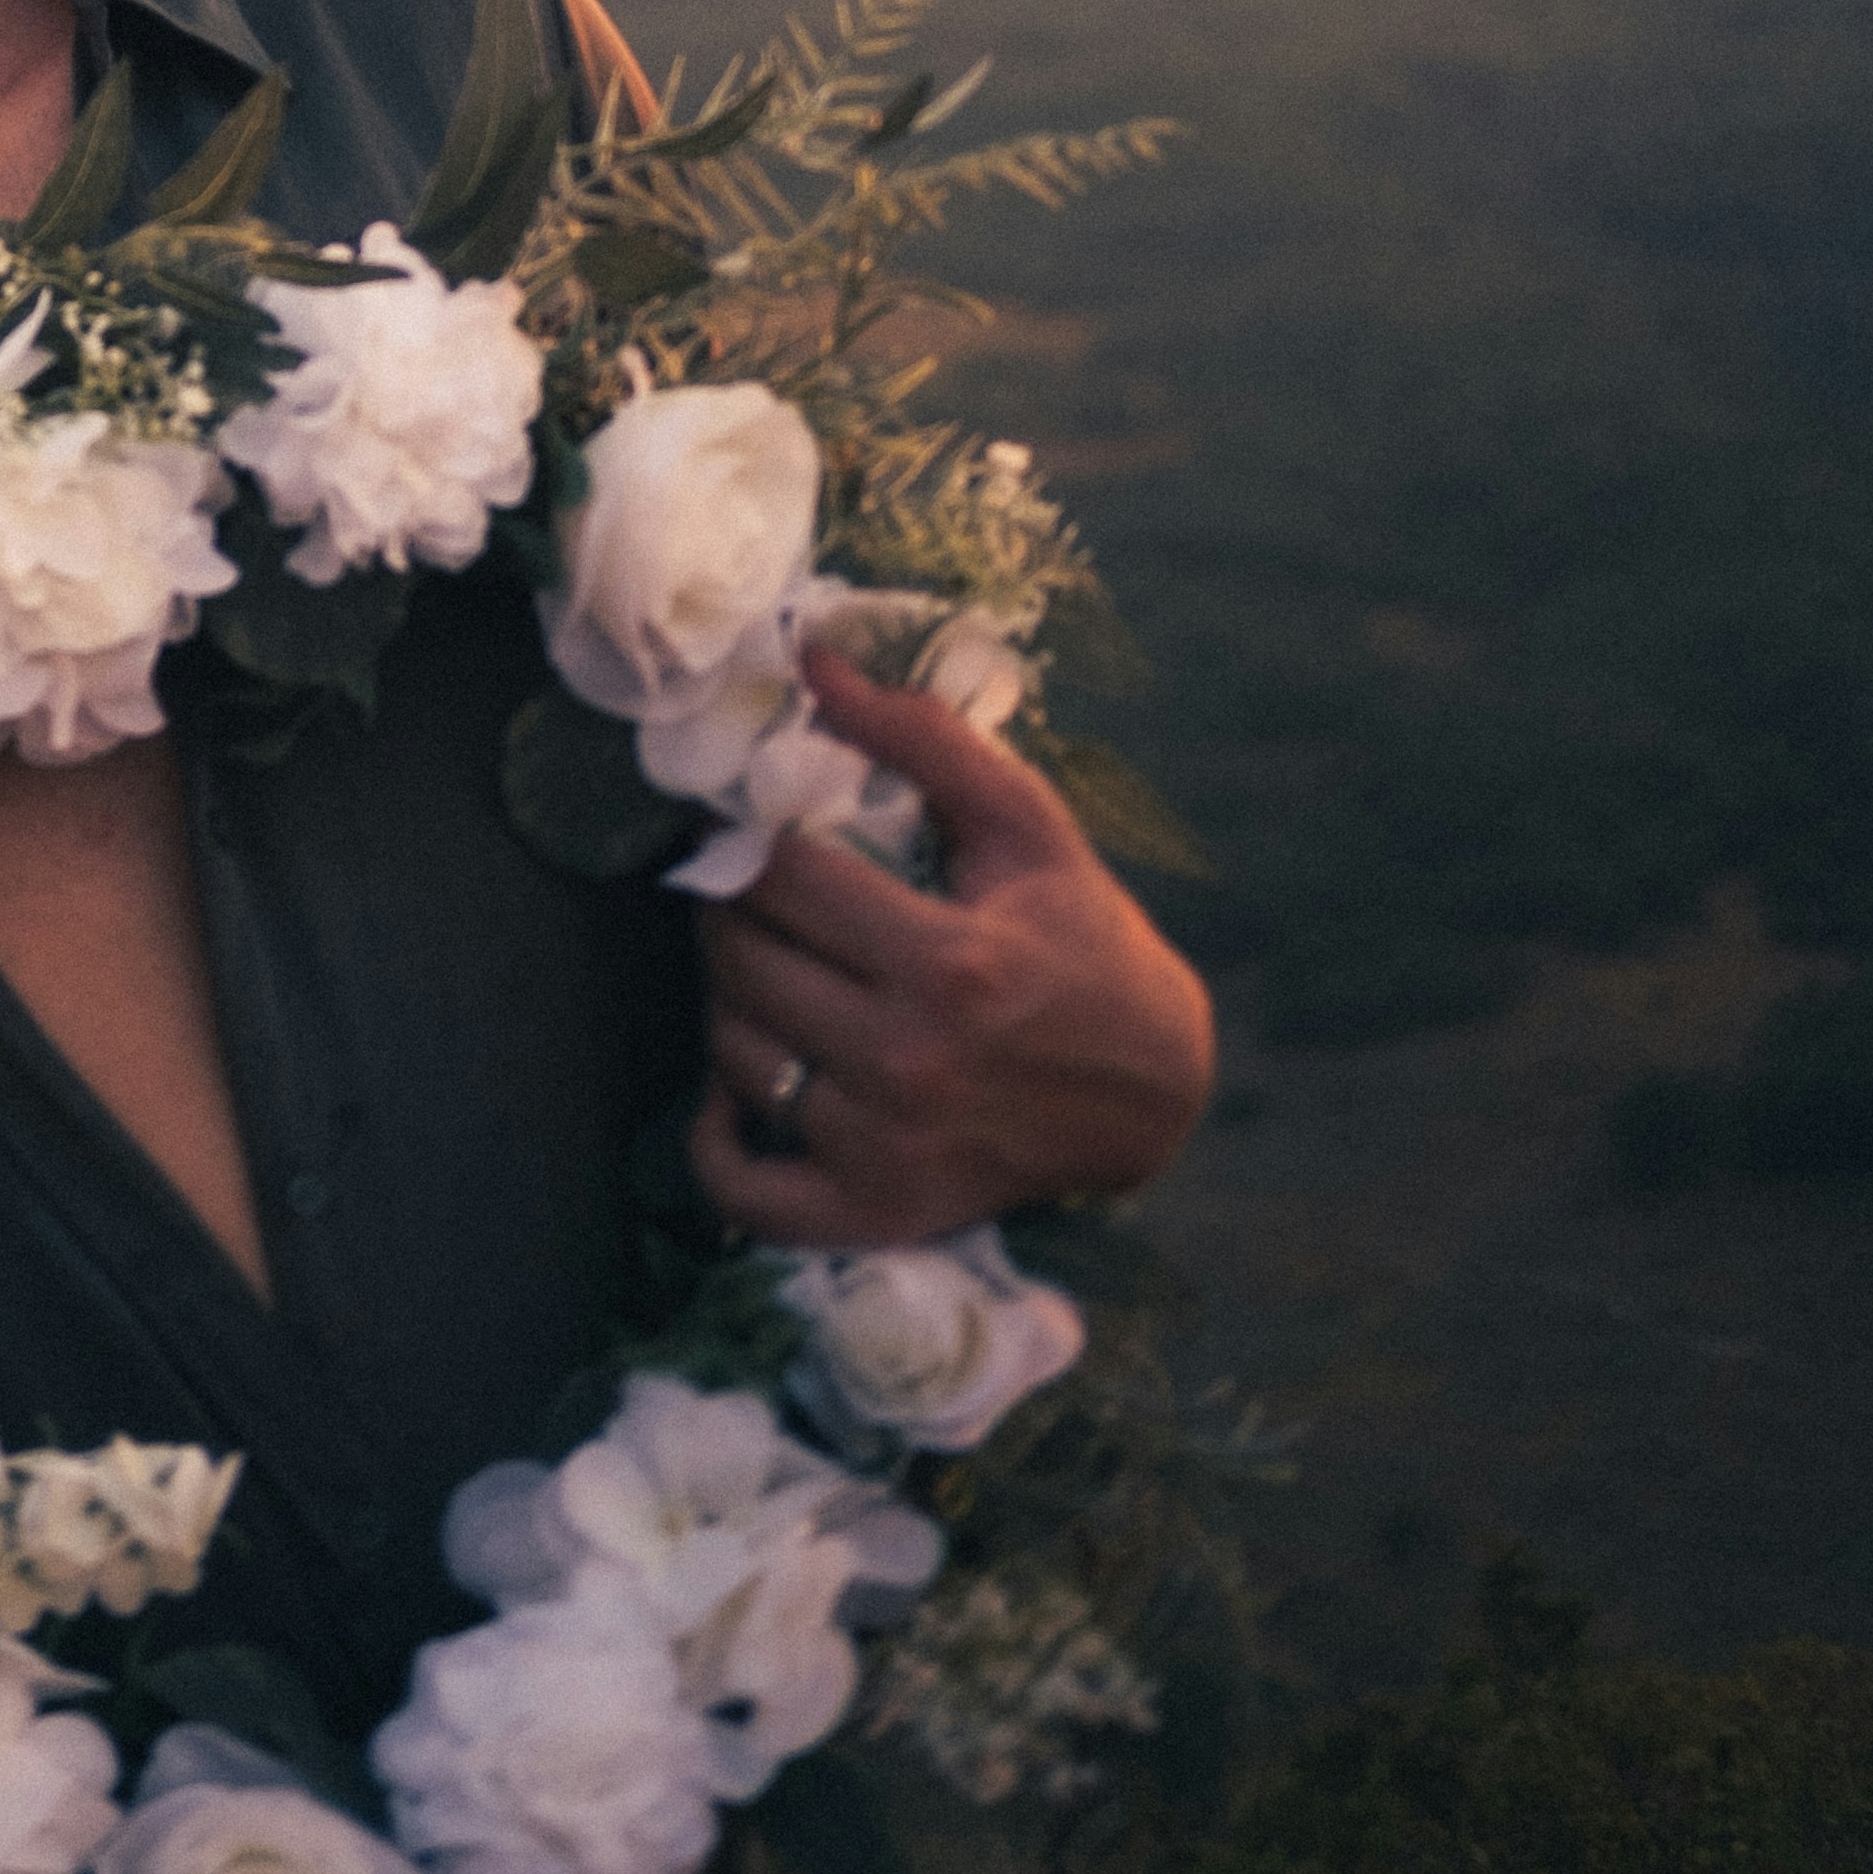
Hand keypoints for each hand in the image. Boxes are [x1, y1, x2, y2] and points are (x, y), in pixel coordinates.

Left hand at [687, 654, 1214, 1250]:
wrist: (1155, 1092)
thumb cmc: (1084, 941)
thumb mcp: (1028, 826)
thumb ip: (921, 736)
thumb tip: (812, 661)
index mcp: (948, 964)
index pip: (778, 880)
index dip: (744, 840)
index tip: (746, 828)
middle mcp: (909, 1063)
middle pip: (742, 962)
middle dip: (731, 911)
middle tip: (752, 895)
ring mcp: (888, 1149)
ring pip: (733, 1054)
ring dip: (730, 1001)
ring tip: (770, 970)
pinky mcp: (877, 1212)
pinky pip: (743, 1190)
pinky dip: (717, 1137)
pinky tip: (735, 1086)